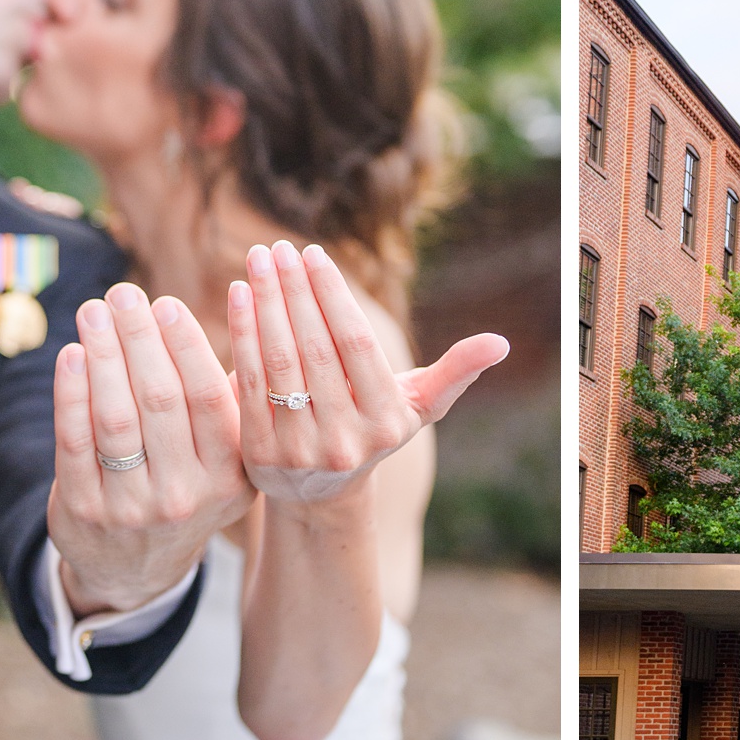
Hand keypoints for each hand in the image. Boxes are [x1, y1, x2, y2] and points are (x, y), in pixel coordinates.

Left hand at [48, 283, 250, 615]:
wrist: (137, 566)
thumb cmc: (188, 487)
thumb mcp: (228, 461)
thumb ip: (234, 402)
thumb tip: (249, 313)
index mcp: (228, 476)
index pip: (205, 397)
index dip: (184, 345)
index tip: (164, 303)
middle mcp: (184, 496)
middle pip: (159, 400)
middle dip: (138, 338)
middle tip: (123, 294)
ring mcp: (131, 508)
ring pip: (115, 416)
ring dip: (102, 355)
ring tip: (93, 311)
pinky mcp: (84, 511)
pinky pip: (74, 441)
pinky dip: (70, 392)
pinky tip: (71, 354)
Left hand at [227, 239, 506, 505]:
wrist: (321, 493)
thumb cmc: (374, 428)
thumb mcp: (417, 406)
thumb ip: (455, 372)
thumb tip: (501, 342)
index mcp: (385, 422)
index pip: (355, 344)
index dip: (332, 295)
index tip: (313, 253)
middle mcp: (344, 440)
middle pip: (314, 349)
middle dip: (293, 291)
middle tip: (278, 247)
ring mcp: (299, 451)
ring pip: (278, 363)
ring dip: (264, 304)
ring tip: (257, 260)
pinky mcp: (259, 455)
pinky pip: (248, 382)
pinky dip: (241, 334)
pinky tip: (237, 295)